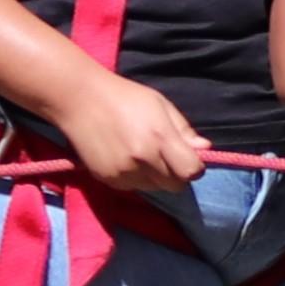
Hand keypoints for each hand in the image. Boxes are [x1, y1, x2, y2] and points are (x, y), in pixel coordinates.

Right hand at [48, 74, 207, 198]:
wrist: (80, 99)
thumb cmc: (125, 97)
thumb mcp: (160, 105)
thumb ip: (184, 130)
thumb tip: (204, 149)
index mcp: (159, 138)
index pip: (190, 172)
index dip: (193, 166)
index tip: (188, 157)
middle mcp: (142, 160)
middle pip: (174, 185)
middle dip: (175, 174)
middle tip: (165, 155)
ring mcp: (123, 172)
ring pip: (154, 188)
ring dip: (155, 177)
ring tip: (141, 153)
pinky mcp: (107, 179)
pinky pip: (133, 187)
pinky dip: (135, 177)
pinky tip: (125, 157)